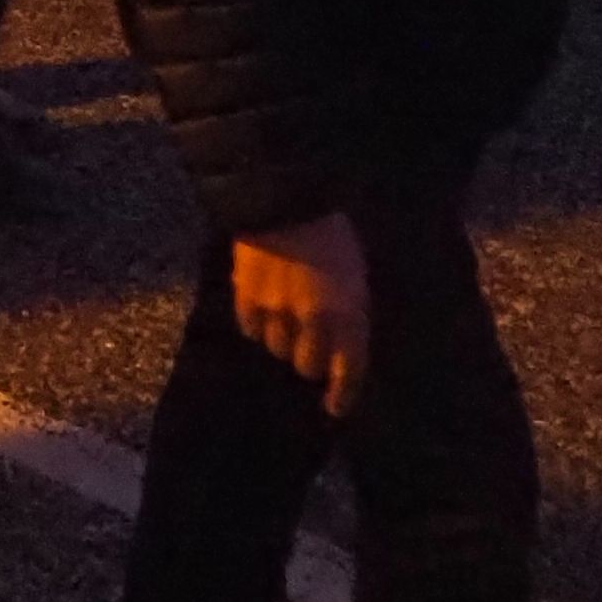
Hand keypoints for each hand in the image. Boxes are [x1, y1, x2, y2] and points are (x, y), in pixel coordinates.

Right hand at [229, 215, 371, 414]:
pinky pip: (251, 329)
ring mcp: (276, 310)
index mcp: (347, 312)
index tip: (335, 407)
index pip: (347, 369)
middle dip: (311, 359)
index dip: (341, 393)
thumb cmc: (332, 229)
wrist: (284, 194)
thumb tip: (342, 338)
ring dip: (284, 340)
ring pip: (278, 349)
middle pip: (308, 365)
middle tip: (311, 345)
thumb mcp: (355, 269)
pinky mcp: (246, 297)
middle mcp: (313, 320)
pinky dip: (258, 324)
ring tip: (286, 321)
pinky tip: (263, 309)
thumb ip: (350, 308)